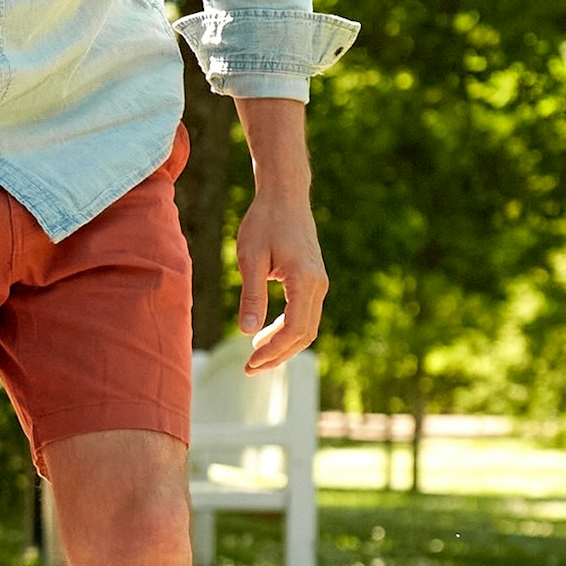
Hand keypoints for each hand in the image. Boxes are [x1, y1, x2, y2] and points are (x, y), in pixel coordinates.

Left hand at [231, 97, 326, 371]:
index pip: (293, 329)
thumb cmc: (264, 222)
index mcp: (305, 281)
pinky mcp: (313, 281)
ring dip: (283, 346)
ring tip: (255, 357)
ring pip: (307, 327)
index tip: (250, 363)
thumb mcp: (251, 258)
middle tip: (249, 369)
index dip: (273, 351)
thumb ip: (251, 295)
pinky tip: (265, 334)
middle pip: (304, 335)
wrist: (285, 196)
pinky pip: (305, 315)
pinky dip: (287, 330)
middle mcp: (318, 285)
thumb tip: (246, 332)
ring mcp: (319, 283)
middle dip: (278, 356)